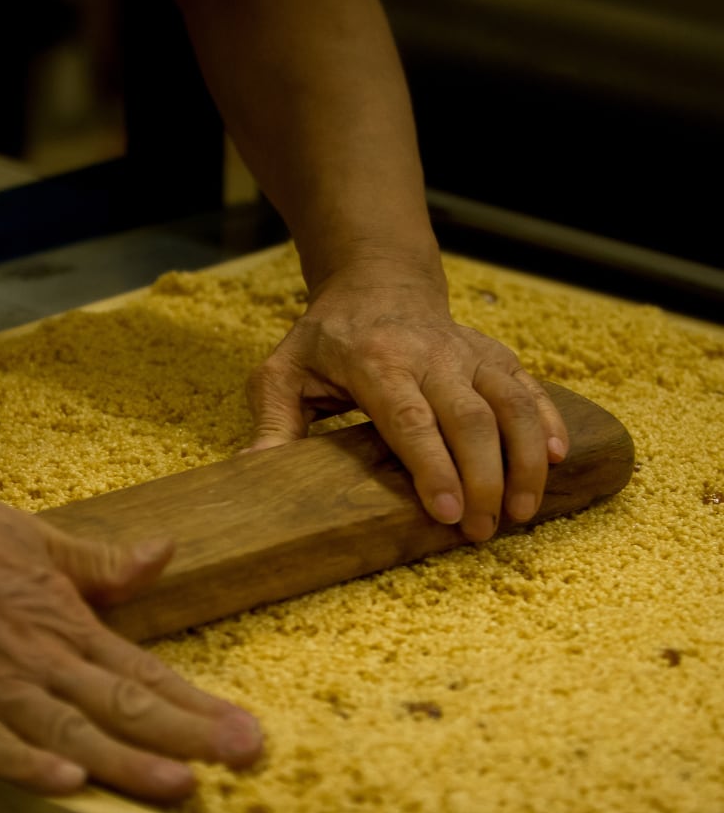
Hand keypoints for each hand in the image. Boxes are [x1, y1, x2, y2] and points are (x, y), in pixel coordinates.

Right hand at [0, 473, 262, 801]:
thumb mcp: (38, 538)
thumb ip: (101, 562)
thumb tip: (165, 552)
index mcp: (63, 618)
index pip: (142, 671)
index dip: (195, 703)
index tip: (242, 729)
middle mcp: (36, 653)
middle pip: (120, 704)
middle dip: (186, 734)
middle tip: (244, 757)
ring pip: (66, 729)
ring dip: (124, 759)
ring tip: (178, 782)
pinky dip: (24, 763)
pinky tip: (64, 784)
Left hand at [245, 263, 568, 541]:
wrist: (376, 281)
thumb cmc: (326, 337)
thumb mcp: (283, 372)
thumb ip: (273, 422)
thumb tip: (252, 472)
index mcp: (375, 361)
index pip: (410, 419)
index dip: (434, 466)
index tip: (449, 512)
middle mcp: (429, 355)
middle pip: (470, 418)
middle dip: (485, 478)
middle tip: (485, 531)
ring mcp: (467, 352)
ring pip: (511, 403)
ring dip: (526, 459)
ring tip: (525, 512)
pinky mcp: (493, 354)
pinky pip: (529, 387)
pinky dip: (548, 422)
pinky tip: (561, 459)